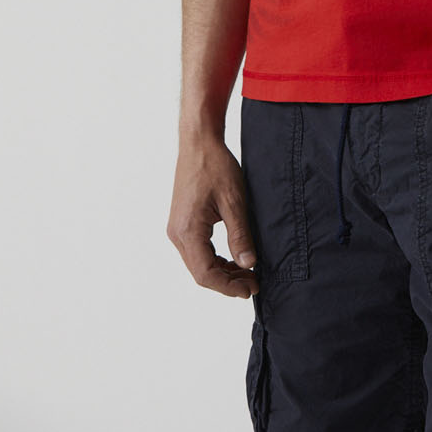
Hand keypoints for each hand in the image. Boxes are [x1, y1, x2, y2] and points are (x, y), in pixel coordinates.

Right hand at [167, 133, 259, 298]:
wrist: (199, 142)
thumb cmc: (216, 166)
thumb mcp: (234, 201)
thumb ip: (240, 235)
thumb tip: (248, 264)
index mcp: (188, 231)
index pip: (206, 273)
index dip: (228, 286)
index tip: (250, 290)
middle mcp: (177, 234)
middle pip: (200, 272)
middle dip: (227, 282)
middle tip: (253, 284)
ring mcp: (177, 228)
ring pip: (198, 263)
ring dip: (222, 271)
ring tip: (248, 273)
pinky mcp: (182, 222)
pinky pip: (197, 250)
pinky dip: (215, 258)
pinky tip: (234, 258)